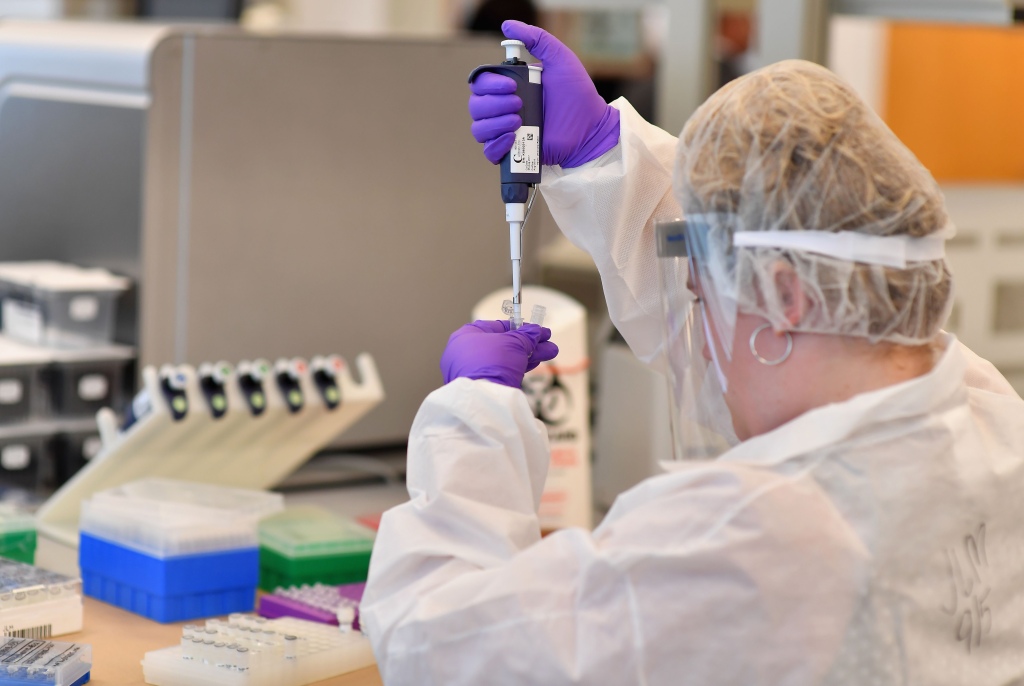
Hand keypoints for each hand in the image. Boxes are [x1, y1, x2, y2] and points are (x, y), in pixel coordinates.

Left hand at [441, 320, 558, 387]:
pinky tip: (536, 362)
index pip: (497, 326)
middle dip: (530, 343)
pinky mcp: (482, 385)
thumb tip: (536, 331)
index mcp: (467, 335)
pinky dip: (520, 366)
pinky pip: (503, 371)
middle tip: (548, 342)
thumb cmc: (493, 362)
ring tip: (551, 352)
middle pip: (504, 343)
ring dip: (530, 354)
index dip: (520, 327)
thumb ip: (526, 336)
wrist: (484, 399)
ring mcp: (474, 370)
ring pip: (506, 358)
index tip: (537, 329)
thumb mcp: (514, 343)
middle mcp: (467, 352)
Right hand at [468, 20, 619, 167]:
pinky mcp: (513, 151)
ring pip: (478, 129)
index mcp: (510, 86)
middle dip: (494, 104)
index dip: (490, 84)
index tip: (513, 85)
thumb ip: (537, 39)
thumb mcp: (559, 59)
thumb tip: (508, 26)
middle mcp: (504, 108)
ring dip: (494, 124)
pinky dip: (496, 146)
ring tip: (518, 121)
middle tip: (519, 103)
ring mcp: (507, 130)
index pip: (481, 83)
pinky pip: (489, 152)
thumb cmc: (577, 95)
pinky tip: (512, 138)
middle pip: (476, 106)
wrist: (590, 128)